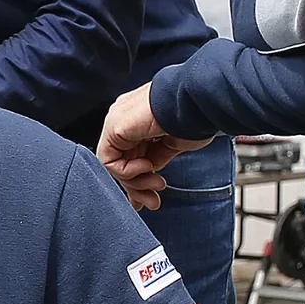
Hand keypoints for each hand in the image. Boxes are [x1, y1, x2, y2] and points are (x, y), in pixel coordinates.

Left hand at [98, 82, 213, 210]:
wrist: (195, 103)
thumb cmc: (193, 117)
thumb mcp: (174, 143)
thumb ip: (157, 156)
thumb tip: (149, 172)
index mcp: (139, 119)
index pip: (130, 154)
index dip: (139, 179)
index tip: (151, 196)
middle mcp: (125, 118)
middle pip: (121, 162)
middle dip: (137, 187)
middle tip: (152, 201)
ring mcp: (117, 121)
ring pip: (114, 164)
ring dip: (136, 182)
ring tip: (157, 184)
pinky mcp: (114, 127)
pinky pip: (109, 161)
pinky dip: (127, 172)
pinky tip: (147, 166)